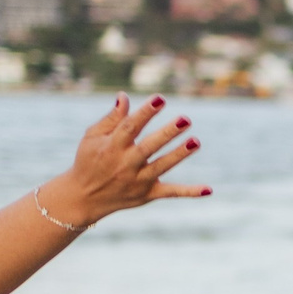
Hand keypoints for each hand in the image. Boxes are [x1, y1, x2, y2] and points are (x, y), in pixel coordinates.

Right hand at [40, 95, 211, 225]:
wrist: (84, 197)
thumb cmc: (89, 160)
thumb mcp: (92, 137)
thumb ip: (112, 118)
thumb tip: (125, 96)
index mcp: (112, 147)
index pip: (130, 127)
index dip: (145, 113)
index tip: (160, 99)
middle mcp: (125, 164)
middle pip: (149, 147)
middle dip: (167, 133)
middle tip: (185, 119)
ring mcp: (137, 181)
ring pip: (161, 167)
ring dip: (179, 155)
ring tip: (195, 141)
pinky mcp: (147, 194)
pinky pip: (170, 193)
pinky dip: (189, 192)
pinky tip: (208, 189)